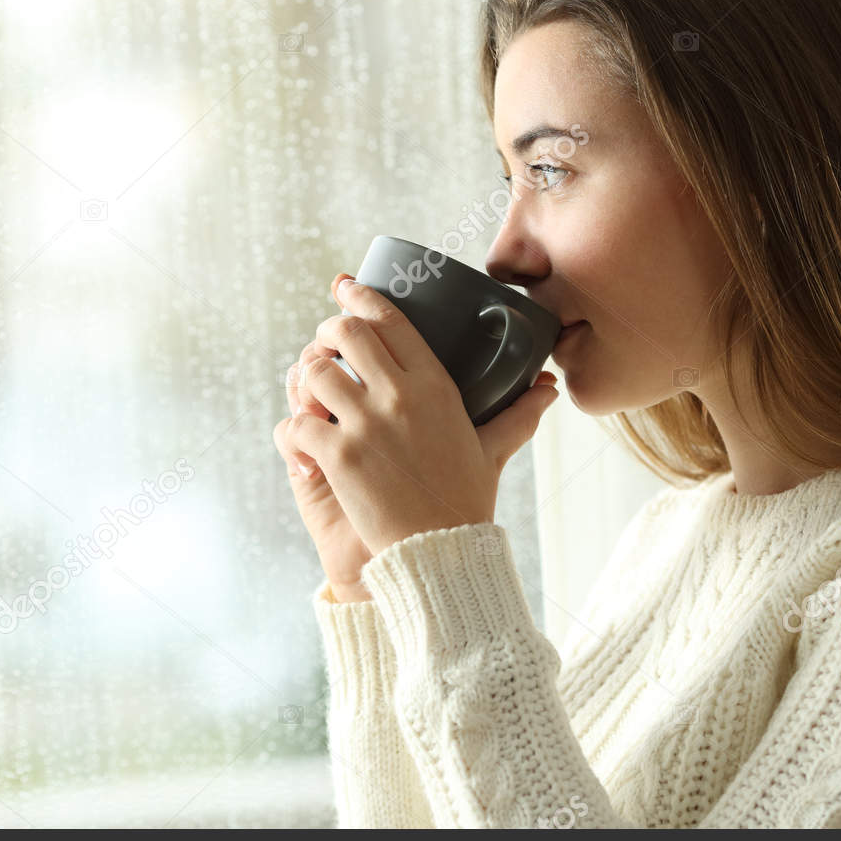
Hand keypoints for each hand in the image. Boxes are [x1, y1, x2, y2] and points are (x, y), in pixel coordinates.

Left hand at [280, 272, 560, 554]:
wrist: (441, 552)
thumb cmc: (466, 499)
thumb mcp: (494, 449)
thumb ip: (519, 414)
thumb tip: (548, 388)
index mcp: (434, 386)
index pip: (390, 321)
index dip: (361, 296)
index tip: (346, 288)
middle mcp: (398, 397)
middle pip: (347, 333)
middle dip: (328, 330)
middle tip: (325, 340)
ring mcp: (365, 426)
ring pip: (315, 372)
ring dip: (306, 376)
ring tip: (311, 390)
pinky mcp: (338, 457)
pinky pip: (297, 423)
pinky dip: (292, 430)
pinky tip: (302, 442)